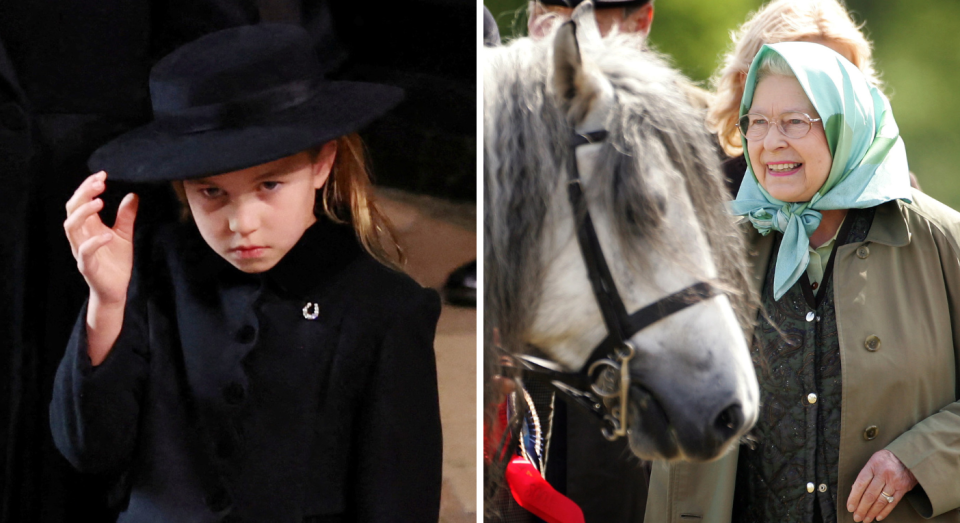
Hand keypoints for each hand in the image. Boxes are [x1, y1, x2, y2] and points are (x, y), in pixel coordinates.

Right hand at [64, 172, 138, 305]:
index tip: (102, 174)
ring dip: (84, 212)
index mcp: (88, 227)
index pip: (80, 201)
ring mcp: (81, 251)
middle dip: (83, 194)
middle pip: (72, 209)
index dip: (87, 186)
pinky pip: (84, 252)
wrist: (116, 290)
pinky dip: (94, 241)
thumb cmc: (116, 262)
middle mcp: (81, 236)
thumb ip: (126, 216)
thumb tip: (133, 195)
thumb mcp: (124, 235)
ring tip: (100, 202)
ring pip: (71, 227)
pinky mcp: (87, 266)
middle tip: (100, 183)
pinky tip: (108, 234)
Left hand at [847, 449, 917, 521]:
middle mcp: (883, 474)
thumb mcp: (873, 461)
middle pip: (870, 495)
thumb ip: (865, 475)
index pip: (860, 484)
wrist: (909, 455)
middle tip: (857, 517)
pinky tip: (878, 517)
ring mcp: (894, 482)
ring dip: (872, 512)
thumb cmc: (886, 459)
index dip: (854, 497)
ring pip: (880, 500)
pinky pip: (892, 502)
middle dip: (862, 508)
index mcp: (872, 466)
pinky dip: (885, 511)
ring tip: (866, 519)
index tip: (850, 507)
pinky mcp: (903, 488)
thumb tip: (854, 491)